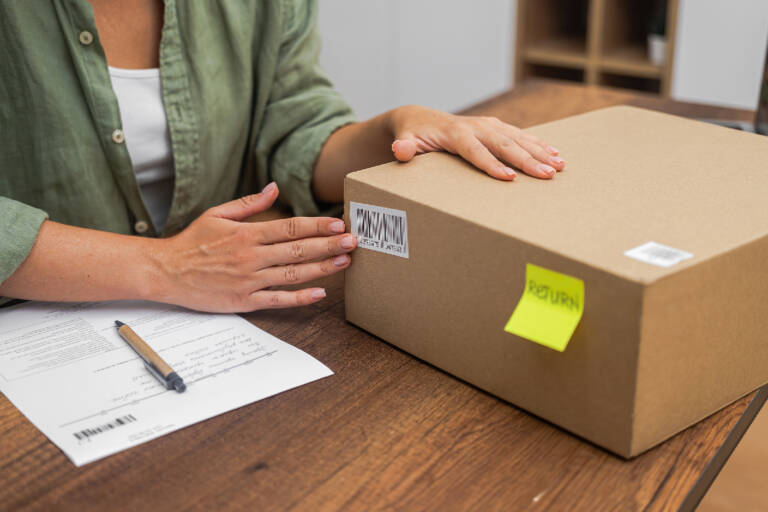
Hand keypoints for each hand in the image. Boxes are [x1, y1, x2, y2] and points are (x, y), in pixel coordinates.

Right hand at [150, 183, 355, 312]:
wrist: (165, 272)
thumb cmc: (192, 242)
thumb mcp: (217, 214)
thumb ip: (248, 203)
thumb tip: (274, 187)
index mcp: (246, 234)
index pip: (290, 228)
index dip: (317, 226)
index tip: (338, 223)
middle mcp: (251, 257)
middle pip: (298, 250)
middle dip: (329, 245)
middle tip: (354, 241)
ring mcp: (249, 280)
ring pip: (292, 274)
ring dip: (322, 269)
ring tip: (345, 262)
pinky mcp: (244, 301)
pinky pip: (277, 300)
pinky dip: (299, 298)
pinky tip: (320, 293)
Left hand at [388, 105, 564, 179]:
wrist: (418, 118)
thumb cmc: (412, 135)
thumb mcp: (404, 140)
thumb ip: (404, 147)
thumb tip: (401, 150)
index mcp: (455, 133)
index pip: (475, 151)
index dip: (492, 164)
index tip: (510, 178)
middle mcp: (475, 126)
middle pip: (504, 144)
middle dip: (527, 160)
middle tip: (547, 175)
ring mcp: (487, 125)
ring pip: (517, 138)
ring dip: (539, 152)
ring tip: (559, 166)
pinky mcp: (495, 127)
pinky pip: (519, 136)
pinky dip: (538, 144)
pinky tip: (555, 154)